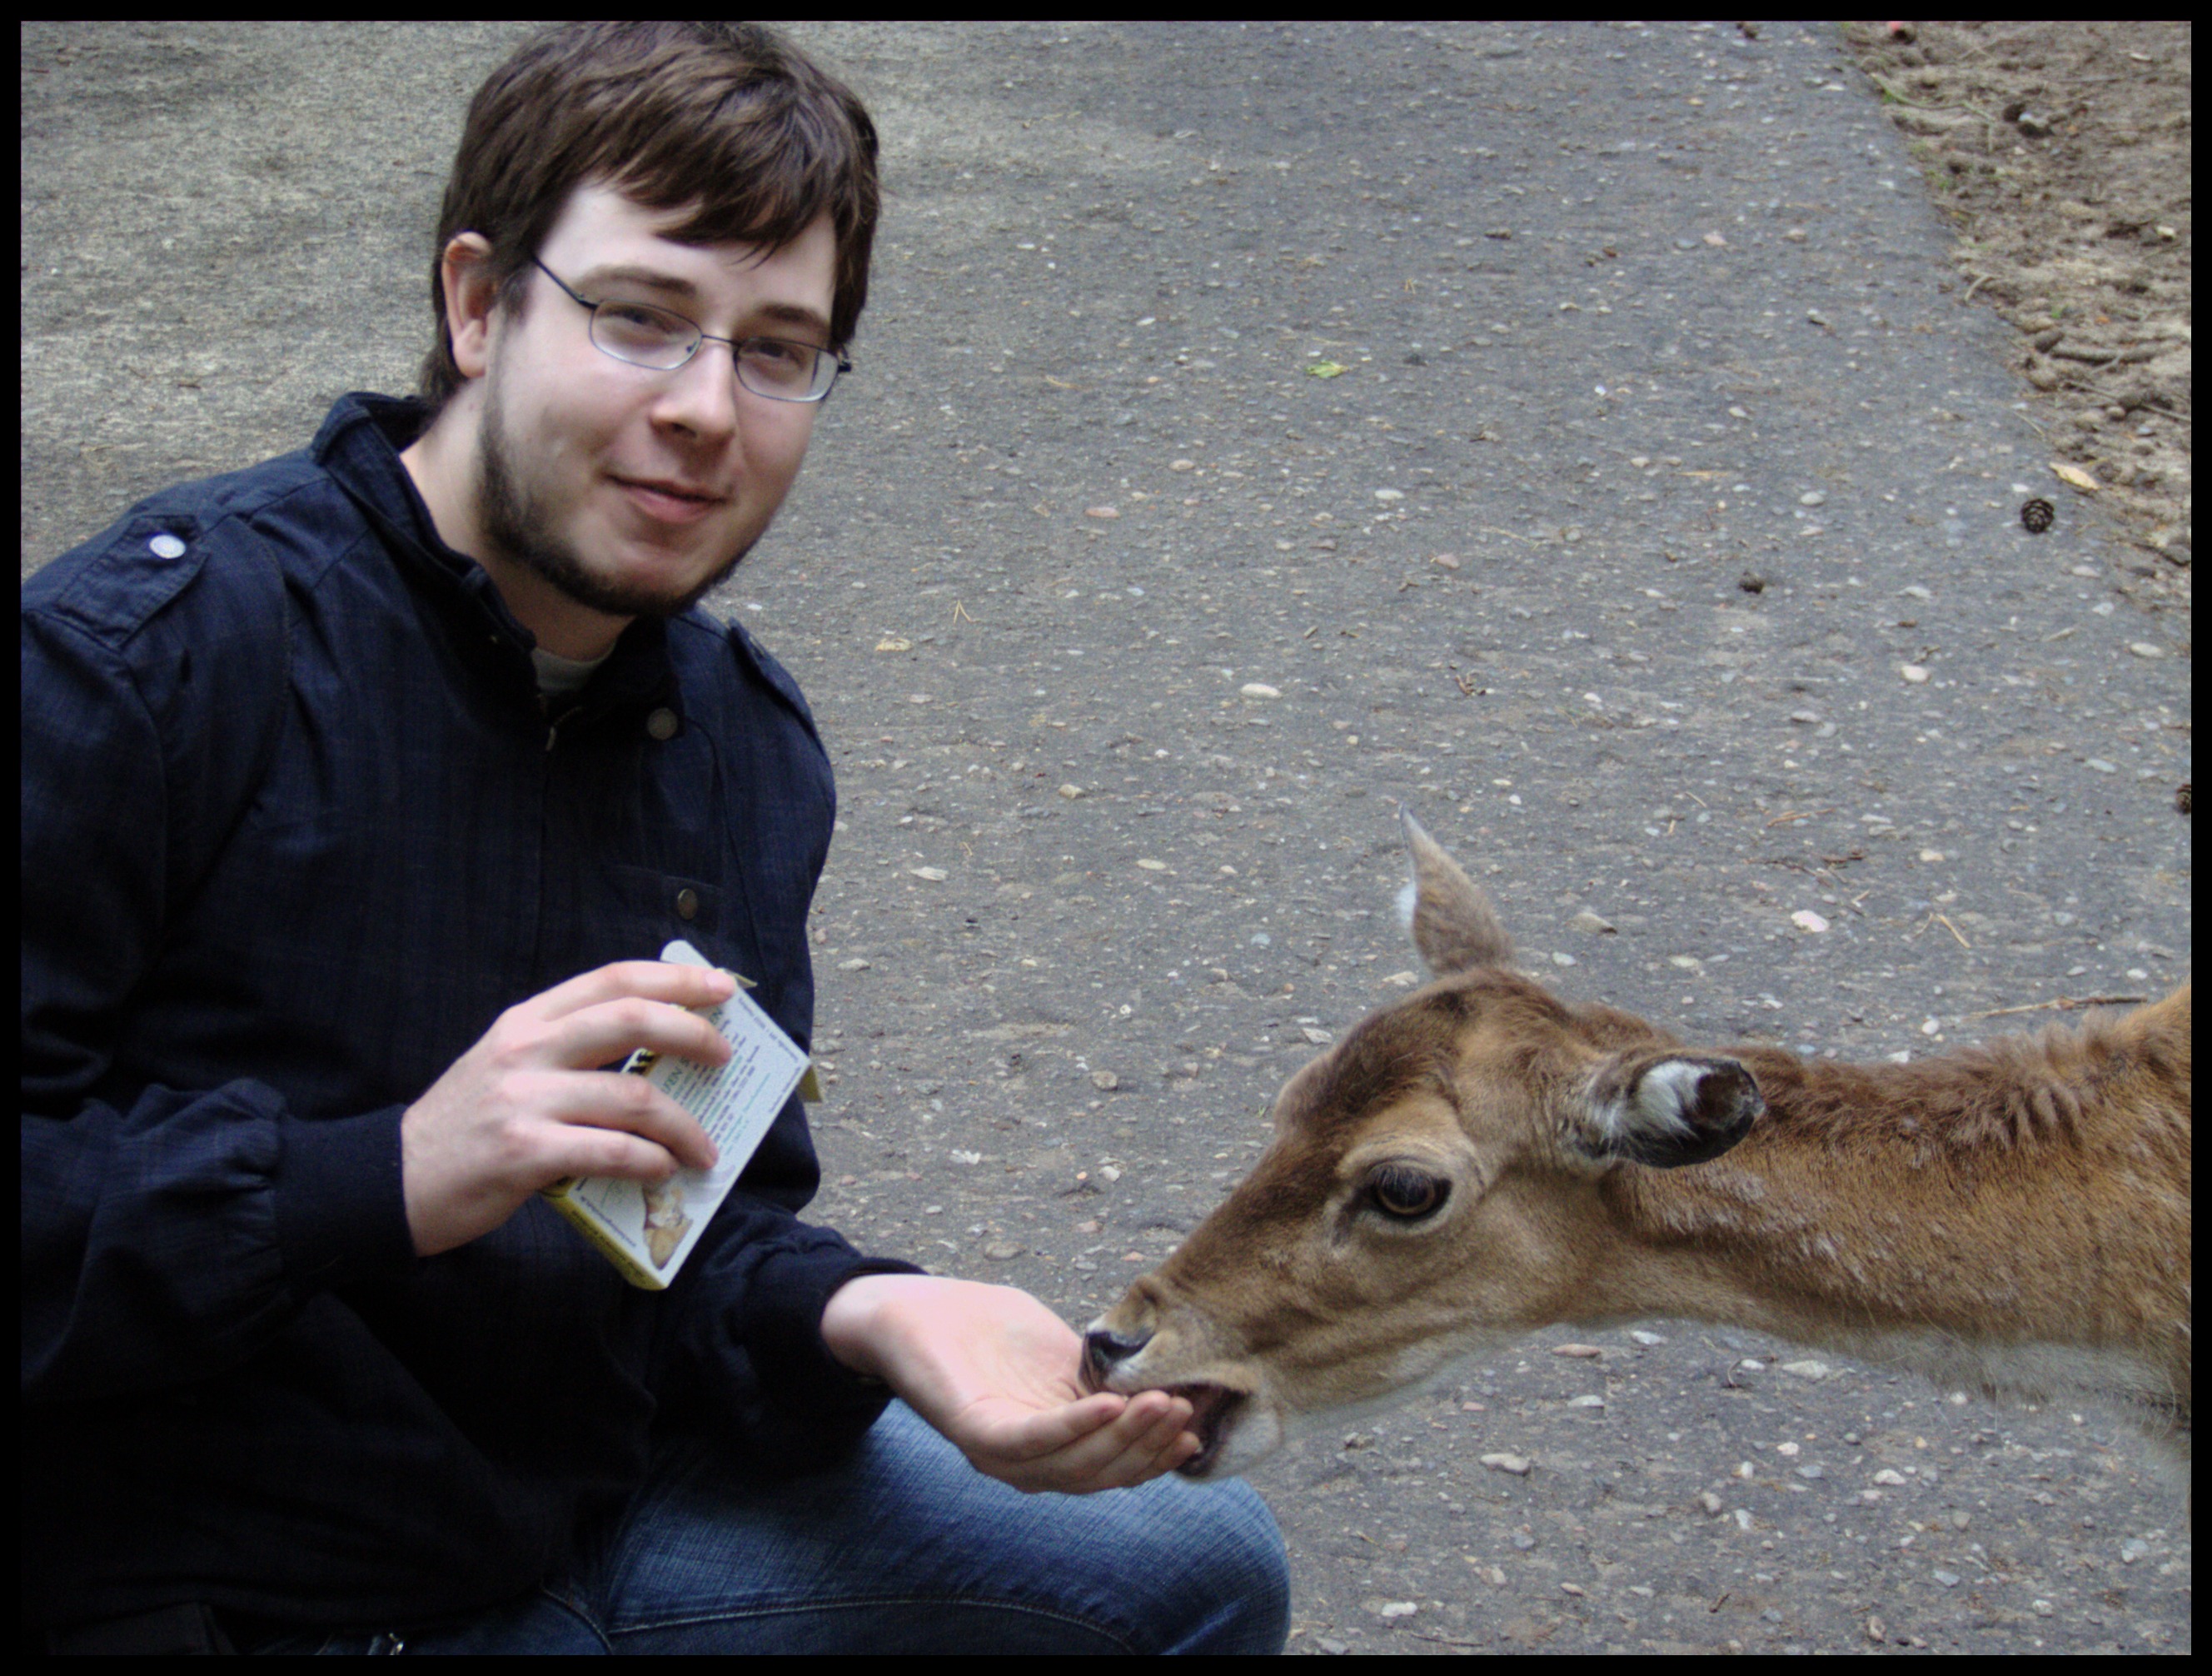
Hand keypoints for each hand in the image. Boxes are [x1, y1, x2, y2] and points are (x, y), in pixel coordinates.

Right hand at [400, 961, 733, 1255]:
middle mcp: (526, 1048)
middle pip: (632, 1019)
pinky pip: (610, 1150)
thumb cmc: (468, 1125)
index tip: (721, 986)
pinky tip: (663, 1170)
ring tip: (703, 1147)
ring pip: (633, 1095)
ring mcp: (524, 1099)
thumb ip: (568, 1049)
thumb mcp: (509, 1064)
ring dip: (683, 1125)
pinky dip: (650, 1160)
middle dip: (693, 1033)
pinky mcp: (523, 1153)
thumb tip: (659, 1053)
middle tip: (724, 1056)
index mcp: (528, 1020)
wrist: (395, 1179)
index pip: (613, 979)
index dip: (675, 979)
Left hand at [821, 1273, 1199, 1492]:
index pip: (1113, 1466)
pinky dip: (1076, 1426)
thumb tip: (1162, 1383)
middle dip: (1151, 1447)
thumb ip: (1101, 1376)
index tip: (1197, 1428)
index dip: (1157, 1453)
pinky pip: (1033, 1441)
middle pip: (1101, 1474)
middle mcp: (1025, 1462)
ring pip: (1074, 1466)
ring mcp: (998, 1451)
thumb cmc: (986, 1326)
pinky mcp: (973, 1430)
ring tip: (1164, 1404)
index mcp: (1050, 1445)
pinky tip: (1112, 1405)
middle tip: (1188, 1412)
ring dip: (1126, 1439)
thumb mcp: (1059, 1353)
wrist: (912, 1307)